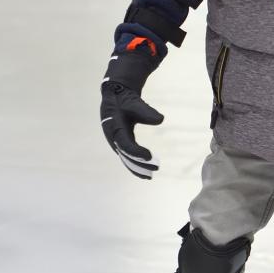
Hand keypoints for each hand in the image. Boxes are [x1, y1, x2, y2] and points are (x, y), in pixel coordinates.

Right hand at [100, 45, 163, 178]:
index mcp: (113, 127)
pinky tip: (146, 171)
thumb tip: (160, 119)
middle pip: (125, 155)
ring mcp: (116, 141)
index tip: (150, 157)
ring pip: (126, 158)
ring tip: (151, 176)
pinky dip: (136, 164)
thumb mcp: (134, 102)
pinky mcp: (121, 142)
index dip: (136, 152)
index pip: (125, 144)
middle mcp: (113, 137)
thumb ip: (146, 111)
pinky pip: (127, 156)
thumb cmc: (124, 99)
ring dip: (137, 168)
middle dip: (138, 165)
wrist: (115, 96)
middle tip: (155, 170)